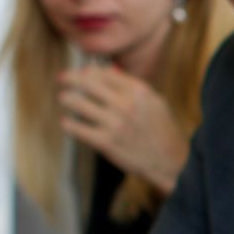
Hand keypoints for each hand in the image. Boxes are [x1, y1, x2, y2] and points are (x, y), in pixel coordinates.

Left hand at [57, 64, 189, 193]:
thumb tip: (108, 71)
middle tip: (62, 79)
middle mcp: (125, 105)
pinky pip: (76, 128)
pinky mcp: (106, 143)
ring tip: (65, 99)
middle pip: (86, 83)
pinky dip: (68, 124)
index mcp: (139, 92)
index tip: (81, 73)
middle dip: (69, 78)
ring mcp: (114, 124)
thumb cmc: (162, 131)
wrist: (172, 162)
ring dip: (66, 99)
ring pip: (76, 102)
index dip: (88, 71)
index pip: (103, 72)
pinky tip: (67, 122)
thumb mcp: (155, 102)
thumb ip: (131, 86)